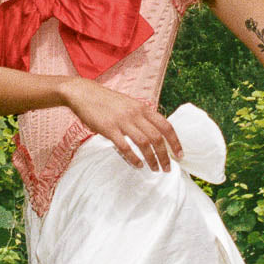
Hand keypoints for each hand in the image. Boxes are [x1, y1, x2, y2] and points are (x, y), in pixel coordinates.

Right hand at [61, 77, 182, 171]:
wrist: (84, 94)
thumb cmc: (107, 101)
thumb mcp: (129, 104)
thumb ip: (142, 116)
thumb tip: (155, 132)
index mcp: (143, 108)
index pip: (166, 126)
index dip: (175, 142)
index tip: (179, 155)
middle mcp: (136, 114)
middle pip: (157, 137)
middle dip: (165, 155)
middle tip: (167, 168)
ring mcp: (122, 121)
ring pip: (144, 143)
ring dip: (152, 159)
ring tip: (155, 169)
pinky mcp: (109, 129)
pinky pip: (125, 147)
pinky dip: (133, 158)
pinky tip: (138, 165)